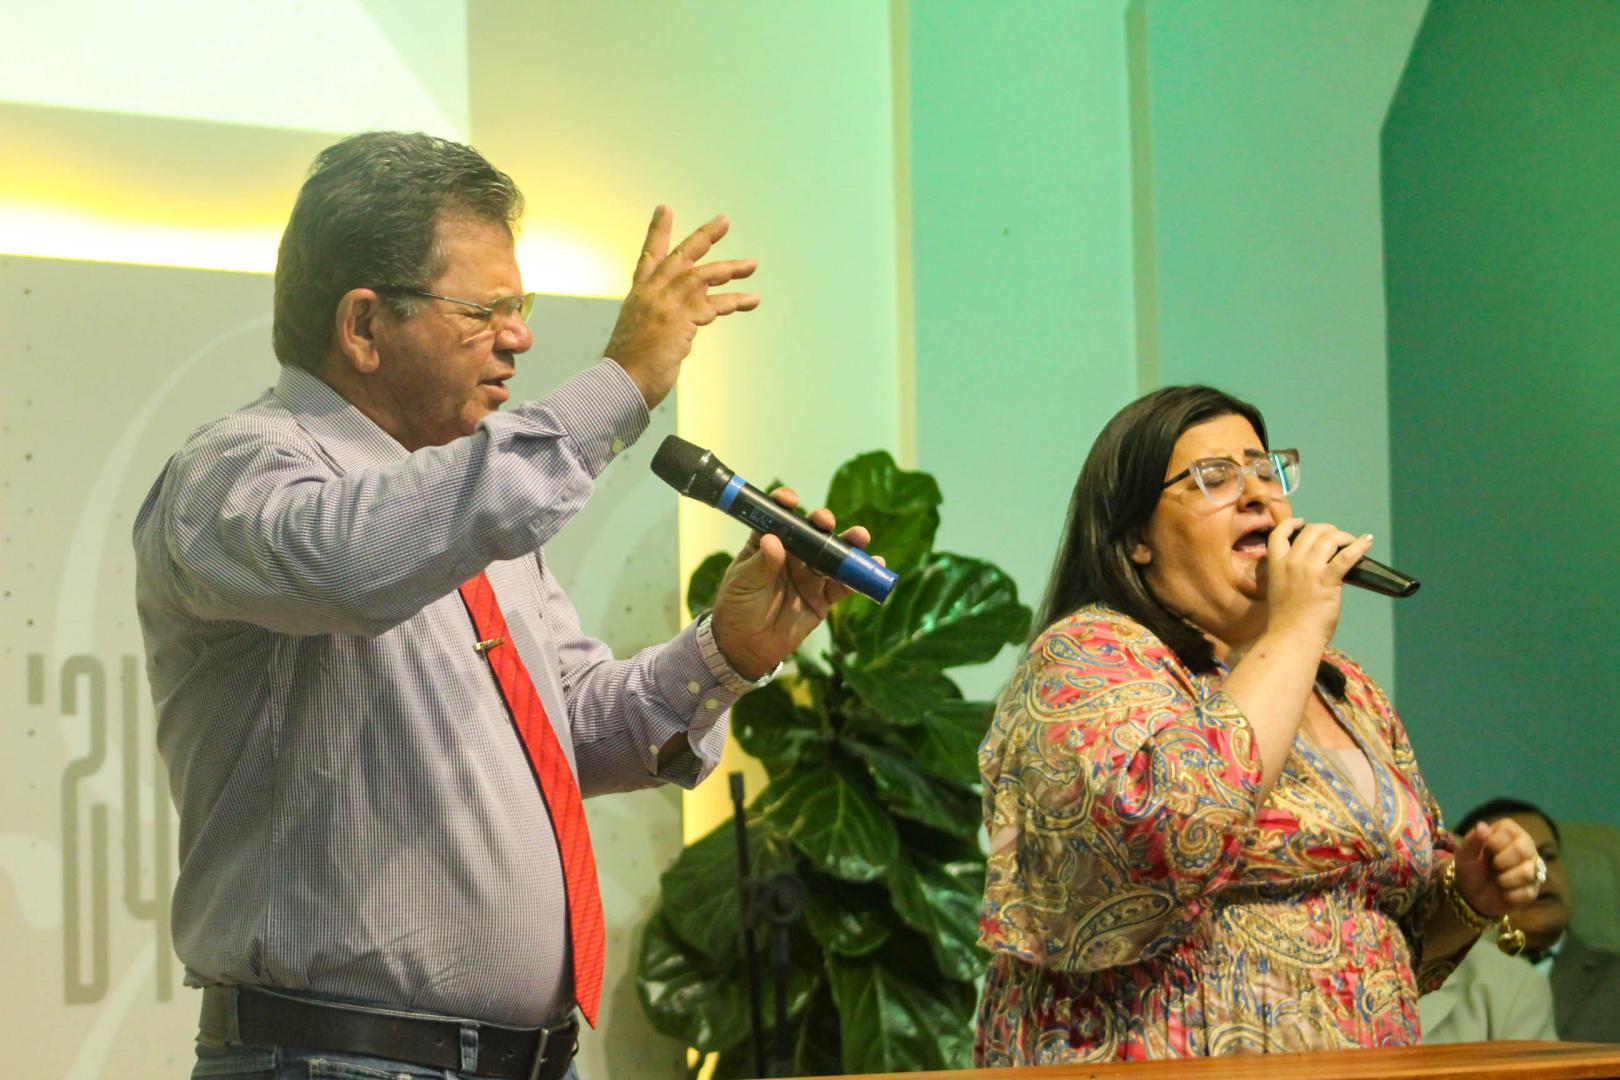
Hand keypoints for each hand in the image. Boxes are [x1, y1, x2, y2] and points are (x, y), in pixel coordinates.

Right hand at [604, 206, 758, 407]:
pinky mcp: (681, 319)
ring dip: (731, 268)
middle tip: (723, 221)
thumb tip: (683, 330)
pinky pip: (715, 305)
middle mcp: (652, 293)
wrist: (621, 382)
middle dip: (704, 236)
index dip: (658, 232)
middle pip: (682, 256)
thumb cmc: (630, 368)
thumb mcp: (641, 336)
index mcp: (640, 295)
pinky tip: (752, 300)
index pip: (649, 257)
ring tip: (751, 264)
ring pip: (704, 275)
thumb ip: (661, 324)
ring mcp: (666, 304)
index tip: (665, 209)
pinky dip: (735, 302)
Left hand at [708, 487, 874, 680]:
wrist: (746, 646)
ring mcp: (810, 574)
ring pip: (832, 554)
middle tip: (825, 522)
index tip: (791, 501)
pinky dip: (859, 576)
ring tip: (860, 536)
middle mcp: (793, 553)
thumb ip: (760, 563)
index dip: (785, 504)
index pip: (778, 516)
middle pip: (811, 531)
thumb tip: (773, 541)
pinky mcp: (823, 597)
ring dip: (848, 544)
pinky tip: (875, 565)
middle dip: (822, 522)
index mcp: (769, 542)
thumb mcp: (742, 583)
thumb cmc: (737, 607)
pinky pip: (844, 584)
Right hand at [1261, 518, 1372, 646]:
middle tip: (1336, 538)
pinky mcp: (1328, 579)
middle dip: (1326, 530)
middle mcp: (1291, 561)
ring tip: (1351, 541)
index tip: (1302, 522)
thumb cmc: (1285, 620)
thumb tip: (1310, 568)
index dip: (1292, 523)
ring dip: (1343, 536)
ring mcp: (1309, 569)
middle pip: (1310, 531)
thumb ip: (1289, 575)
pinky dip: (1359, 546)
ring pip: (1329, 538)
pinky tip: (1367, 541)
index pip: (1279, 533)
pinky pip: (1346, 556)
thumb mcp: (1279, 589)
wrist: (1291, 637)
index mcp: (1276, 564)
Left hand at [1454, 817, 1541, 916]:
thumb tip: (1483, 826)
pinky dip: (1509, 895)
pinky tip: (1503, 892)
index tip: (1485, 852)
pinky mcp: (1534, 889)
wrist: (1472, 896)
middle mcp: (1526, 847)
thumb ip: (1473, 840)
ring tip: (1497, 879)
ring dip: (1504, 880)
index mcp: (1509, 832)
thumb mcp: (1465, 854)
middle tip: (1493, 866)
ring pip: (1527, 872)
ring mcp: (1533, 868)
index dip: (1493, 843)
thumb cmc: (1470, 868)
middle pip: (1522, 850)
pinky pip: (1527, 892)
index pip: (1509, 831)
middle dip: (1501, 862)